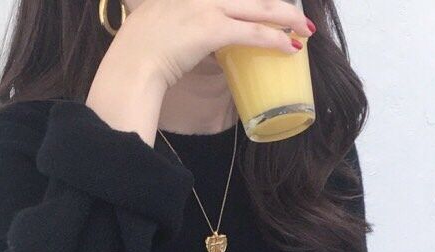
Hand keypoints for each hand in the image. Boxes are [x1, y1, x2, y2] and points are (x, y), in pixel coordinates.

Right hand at [86, 0, 313, 140]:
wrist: (131, 61)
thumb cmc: (139, 53)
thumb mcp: (158, 28)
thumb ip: (179, 28)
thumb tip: (190, 44)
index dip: (251, 1)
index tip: (267, 5)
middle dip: (278, 5)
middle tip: (297, 15)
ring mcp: (207, 8)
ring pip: (258, 8)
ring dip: (285, 19)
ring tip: (304, 30)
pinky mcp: (211, 29)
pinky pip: (252, 32)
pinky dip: (274, 39)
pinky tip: (290, 47)